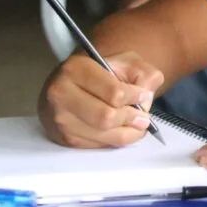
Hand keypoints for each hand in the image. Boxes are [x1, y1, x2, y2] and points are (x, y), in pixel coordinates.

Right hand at [38, 51, 164, 147]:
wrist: (77, 82)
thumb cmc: (104, 72)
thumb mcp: (126, 62)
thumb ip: (144, 74)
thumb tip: (146, 99)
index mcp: (76, 69)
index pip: (113, 93)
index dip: (134, 97)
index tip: (144, 96)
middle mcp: (61, 94)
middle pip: (106, 117)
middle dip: (131, 117)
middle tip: (143, 116)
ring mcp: (60, 118)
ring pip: (103, 134)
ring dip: (127, 131)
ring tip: (136, 123)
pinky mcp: (64, 137)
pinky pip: (97, 145)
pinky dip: (115, 139)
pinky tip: (120, 129)